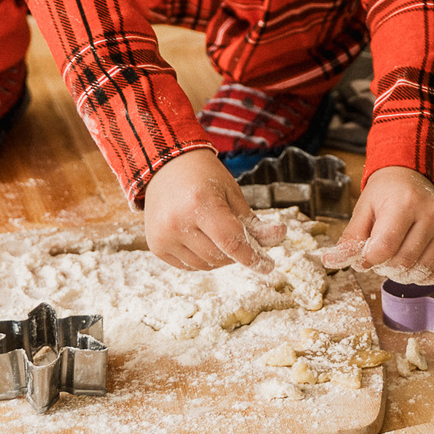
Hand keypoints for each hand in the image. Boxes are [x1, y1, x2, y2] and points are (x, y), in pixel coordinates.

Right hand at [141, 148, 285, 272]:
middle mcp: (177, 222)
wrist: (166, 167)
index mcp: (200, 203)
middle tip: (244, 241)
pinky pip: (188, 266)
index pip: (231, 242)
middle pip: (219, 256)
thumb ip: (252, 220)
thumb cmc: (204, 176)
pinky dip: (202, 259)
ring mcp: (163, 236)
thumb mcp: (232, 193)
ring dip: (220, 258)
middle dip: (237, 254)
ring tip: (220, 235)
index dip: (252, 258)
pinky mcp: (156, 246)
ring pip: (204, 265)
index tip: (268, 266)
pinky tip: (203, 240)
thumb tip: (277, 239)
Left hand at [320, 165, 433, 283]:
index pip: (384, 248)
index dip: (367, 260)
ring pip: (420, 271)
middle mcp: (431, 215)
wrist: (414, 176)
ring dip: (401, 273)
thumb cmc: (386, 193)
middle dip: (383, 266)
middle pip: (402, 262)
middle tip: (378, 256)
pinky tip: (411, 261)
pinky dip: (420, 275)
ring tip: (393, 258)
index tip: (362, 257)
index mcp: (405, 203)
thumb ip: (350, 237)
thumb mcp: (364, 208)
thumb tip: (331, 261)